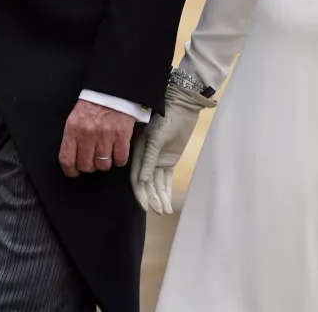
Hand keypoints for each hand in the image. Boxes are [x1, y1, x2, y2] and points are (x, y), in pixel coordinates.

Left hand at [58, 100, 135, 177]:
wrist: (113, 89)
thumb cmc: (94, 104)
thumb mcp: (76, 117)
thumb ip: (73, 136)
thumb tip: (72, 157)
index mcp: (73, 129)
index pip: (67, 159)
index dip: (70, 170)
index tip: (74, 172)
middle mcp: (88, 134)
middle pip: (86, 165)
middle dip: (89, 166)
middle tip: (93, 160)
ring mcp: (106, 136)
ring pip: (103, 166)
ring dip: (104, 163)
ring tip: (106, 154)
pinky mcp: (122, 136)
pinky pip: (120, 159)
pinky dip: (119, 160)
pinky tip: (118, 152)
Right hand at [131, 84, 215, 214]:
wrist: (181, 107)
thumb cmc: (166, 119)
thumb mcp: (156, 138)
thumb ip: (149, 159)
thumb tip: (140, 181)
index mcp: (138, 152)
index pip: (136, 177)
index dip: (139, 192)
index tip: (144, 206)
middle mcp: (145, 159)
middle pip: (146, 183)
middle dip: (151, 198)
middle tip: (157, 211)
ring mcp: (157, 161)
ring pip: (156, 184)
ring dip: (159, 197)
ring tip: (164, 211)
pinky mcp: (168, 161)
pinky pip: (166, 179)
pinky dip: (167, 191)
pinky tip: (167, 203)